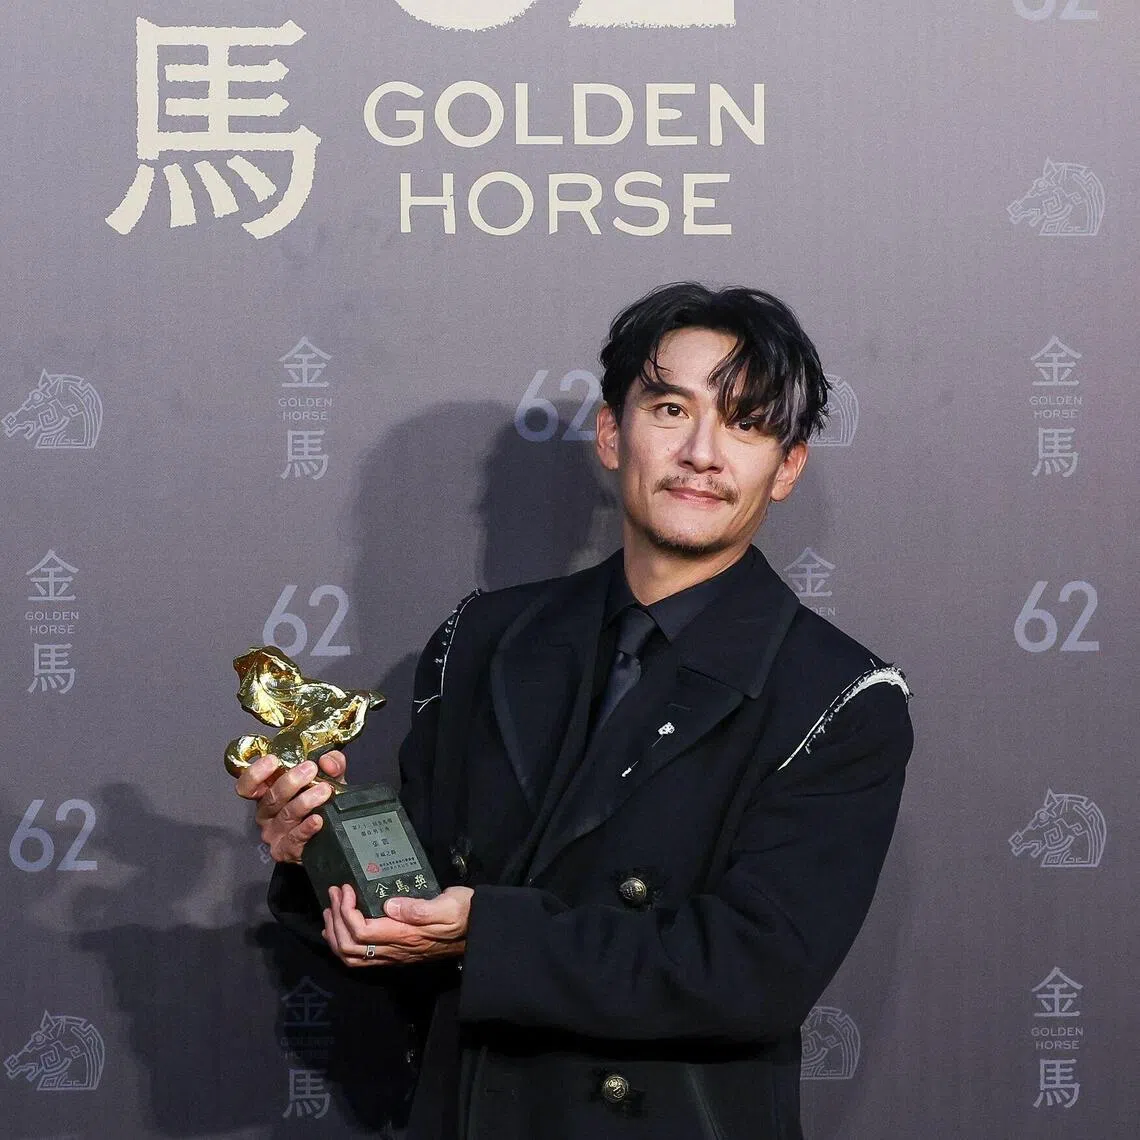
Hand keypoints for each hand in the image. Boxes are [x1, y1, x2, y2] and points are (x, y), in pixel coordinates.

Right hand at [234, 749, 345, 862]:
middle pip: (270, 798)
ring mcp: (274, 834)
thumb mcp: (328, 778)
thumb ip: (331, 764)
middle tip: (310, 770)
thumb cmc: (322, 802)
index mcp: (268, 793)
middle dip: (291, 781)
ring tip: (324, 790)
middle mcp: (266, 813)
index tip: (273, 760)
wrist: (331, 835)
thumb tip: (327, 760)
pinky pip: (294, 839)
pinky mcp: (285, 850)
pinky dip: (306, 828)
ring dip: (305, 801)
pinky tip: (318, 820)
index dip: (255, 773)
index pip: (248, 785)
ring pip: (285, 816)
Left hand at [322, 883, 472, 967]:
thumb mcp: (448, 904)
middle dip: (335, 920)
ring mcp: (394, 954)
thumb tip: (390, 904)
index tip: (346, 888)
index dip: (346, 911)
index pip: (362, 930)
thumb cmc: (464, 913)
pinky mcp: (396, 953)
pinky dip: (344, 943)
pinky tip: (342, 928)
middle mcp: (395, 949)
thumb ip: (420, 908)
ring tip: (331, 910)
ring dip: (335, 933)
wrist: (478, 930)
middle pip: (349, 946)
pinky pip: (361, 957)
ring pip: (352, 955)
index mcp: (405, 935)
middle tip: (334, 893)